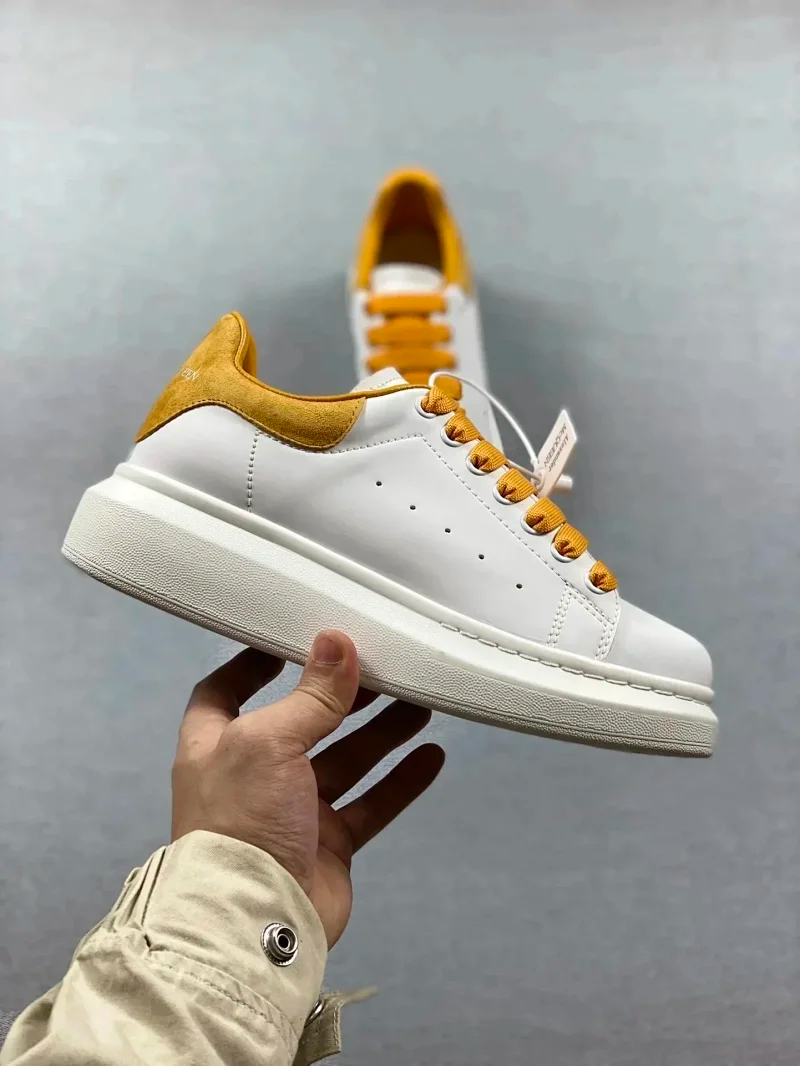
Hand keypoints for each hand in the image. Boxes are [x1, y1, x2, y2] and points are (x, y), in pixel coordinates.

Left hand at [172, 631, 444, 945]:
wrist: (254, 922)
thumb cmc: (239, 827)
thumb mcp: (269, 741)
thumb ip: (311, 695)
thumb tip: (335, 643)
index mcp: (218, 745)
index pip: (226, 691)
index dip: (255, 664)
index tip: (291, 639)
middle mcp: (252, 776)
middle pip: (302, 721)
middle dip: (340, 695)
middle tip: (381, 667)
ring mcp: (292, 812)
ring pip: (345, 760)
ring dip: (381, 732)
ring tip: (418, 700)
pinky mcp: (327, 845)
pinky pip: (371, 805)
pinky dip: (400, 781)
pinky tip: (430, 757)